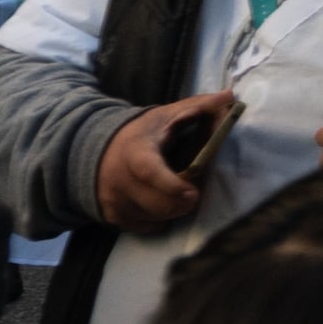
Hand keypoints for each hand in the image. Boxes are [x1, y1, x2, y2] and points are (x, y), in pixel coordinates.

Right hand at [93, 92, 236, 230]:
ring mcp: (114, 202)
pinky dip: (161, 219)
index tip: (193, 193)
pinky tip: (160, 200)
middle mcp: (119, 181)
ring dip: (174, 209)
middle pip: (160, 205)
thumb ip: (199, 107)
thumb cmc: (142, 133)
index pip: (149, 173)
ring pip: (157, 218)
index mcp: (134, 153)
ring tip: (176, 190)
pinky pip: (149, 228)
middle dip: (184, 200)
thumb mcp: (166, 116)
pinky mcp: (114, 218)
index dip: (172, 186)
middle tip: (195, 188)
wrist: (94, 150)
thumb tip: (229, 96)